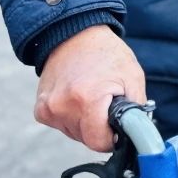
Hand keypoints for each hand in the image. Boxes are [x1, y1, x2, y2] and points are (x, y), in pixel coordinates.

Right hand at [35, 25, 145, 152]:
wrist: (75, 35)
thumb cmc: (108, 55)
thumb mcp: (133, 77)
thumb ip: (136, 111)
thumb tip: (136, 137)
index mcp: (88, 99)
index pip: (99, 142)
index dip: (112, 137)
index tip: (117, 125)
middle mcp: (63, 106)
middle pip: (86, 139)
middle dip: (99, 127)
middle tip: (105, 102)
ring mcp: (49, 108)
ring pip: (74, 134)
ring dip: (85, 122)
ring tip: (90, 96)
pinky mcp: (40, 110)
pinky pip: (61, 126)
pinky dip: (71, 117)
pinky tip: (76, 97)